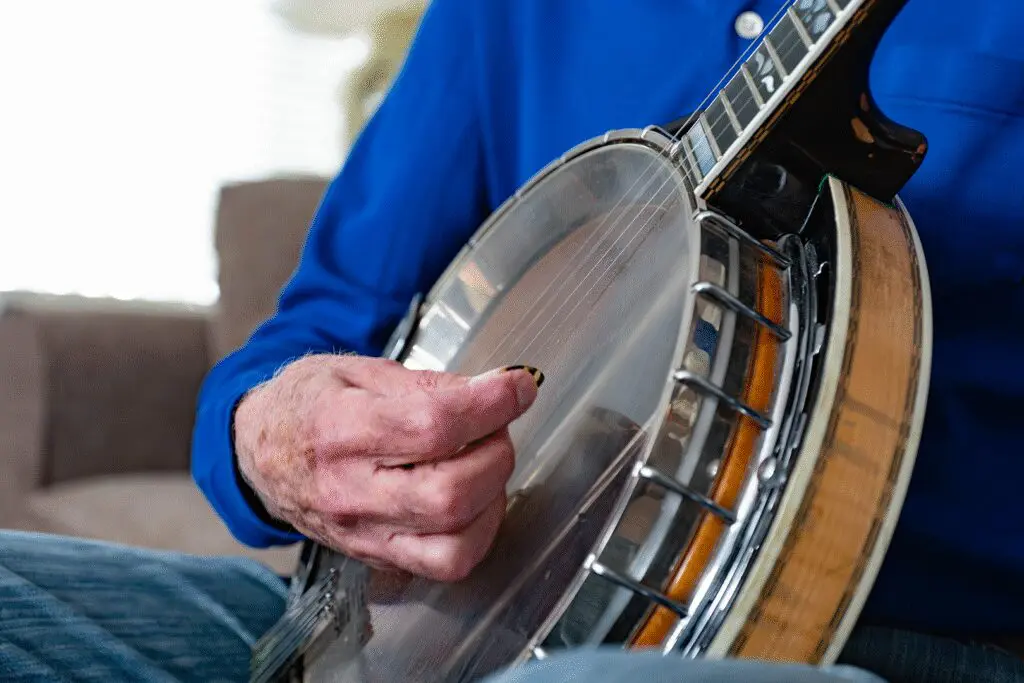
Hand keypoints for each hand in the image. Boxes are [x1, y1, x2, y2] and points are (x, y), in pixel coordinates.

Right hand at [233, 354, 542, 580]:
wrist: (257, 452)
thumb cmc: (307, 404)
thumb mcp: (356, 370)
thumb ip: (425, 383)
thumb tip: (491, 390)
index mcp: (338, 428)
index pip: (432, 425)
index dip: (489, 404)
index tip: (517, 385)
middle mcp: (348, 491)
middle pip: (448, 493)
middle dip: (494, 452)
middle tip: (495, 425)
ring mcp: (363, 532)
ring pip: (453, 542)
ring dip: (492, 496)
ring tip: (483, 461)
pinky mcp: (378, 556)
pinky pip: (446, 564)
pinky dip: (478, 532)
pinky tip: (475, 498)